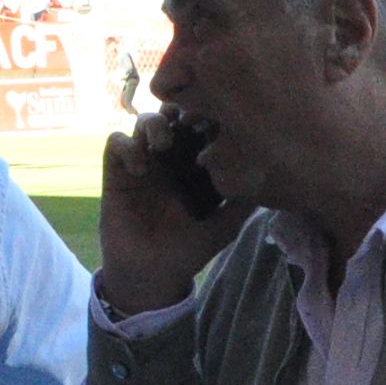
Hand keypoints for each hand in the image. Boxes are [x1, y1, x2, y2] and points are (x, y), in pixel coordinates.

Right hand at [94, 113, 244, 314]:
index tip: (217, 126)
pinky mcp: (116, 171)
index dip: (209, 119)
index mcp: (195, 165)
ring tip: (164, 143)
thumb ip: (243, 203)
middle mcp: (169, 157)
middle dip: (182, 110)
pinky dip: (127, 146)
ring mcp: (143, 161)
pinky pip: (116, 142)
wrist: (152, 274)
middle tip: (191, 123)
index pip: (203, 127)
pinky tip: (139, 168)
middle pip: (175, 114)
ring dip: (155, 122)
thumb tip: (268, 177)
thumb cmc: (188, 250)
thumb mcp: (224, 227)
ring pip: (146, 120)